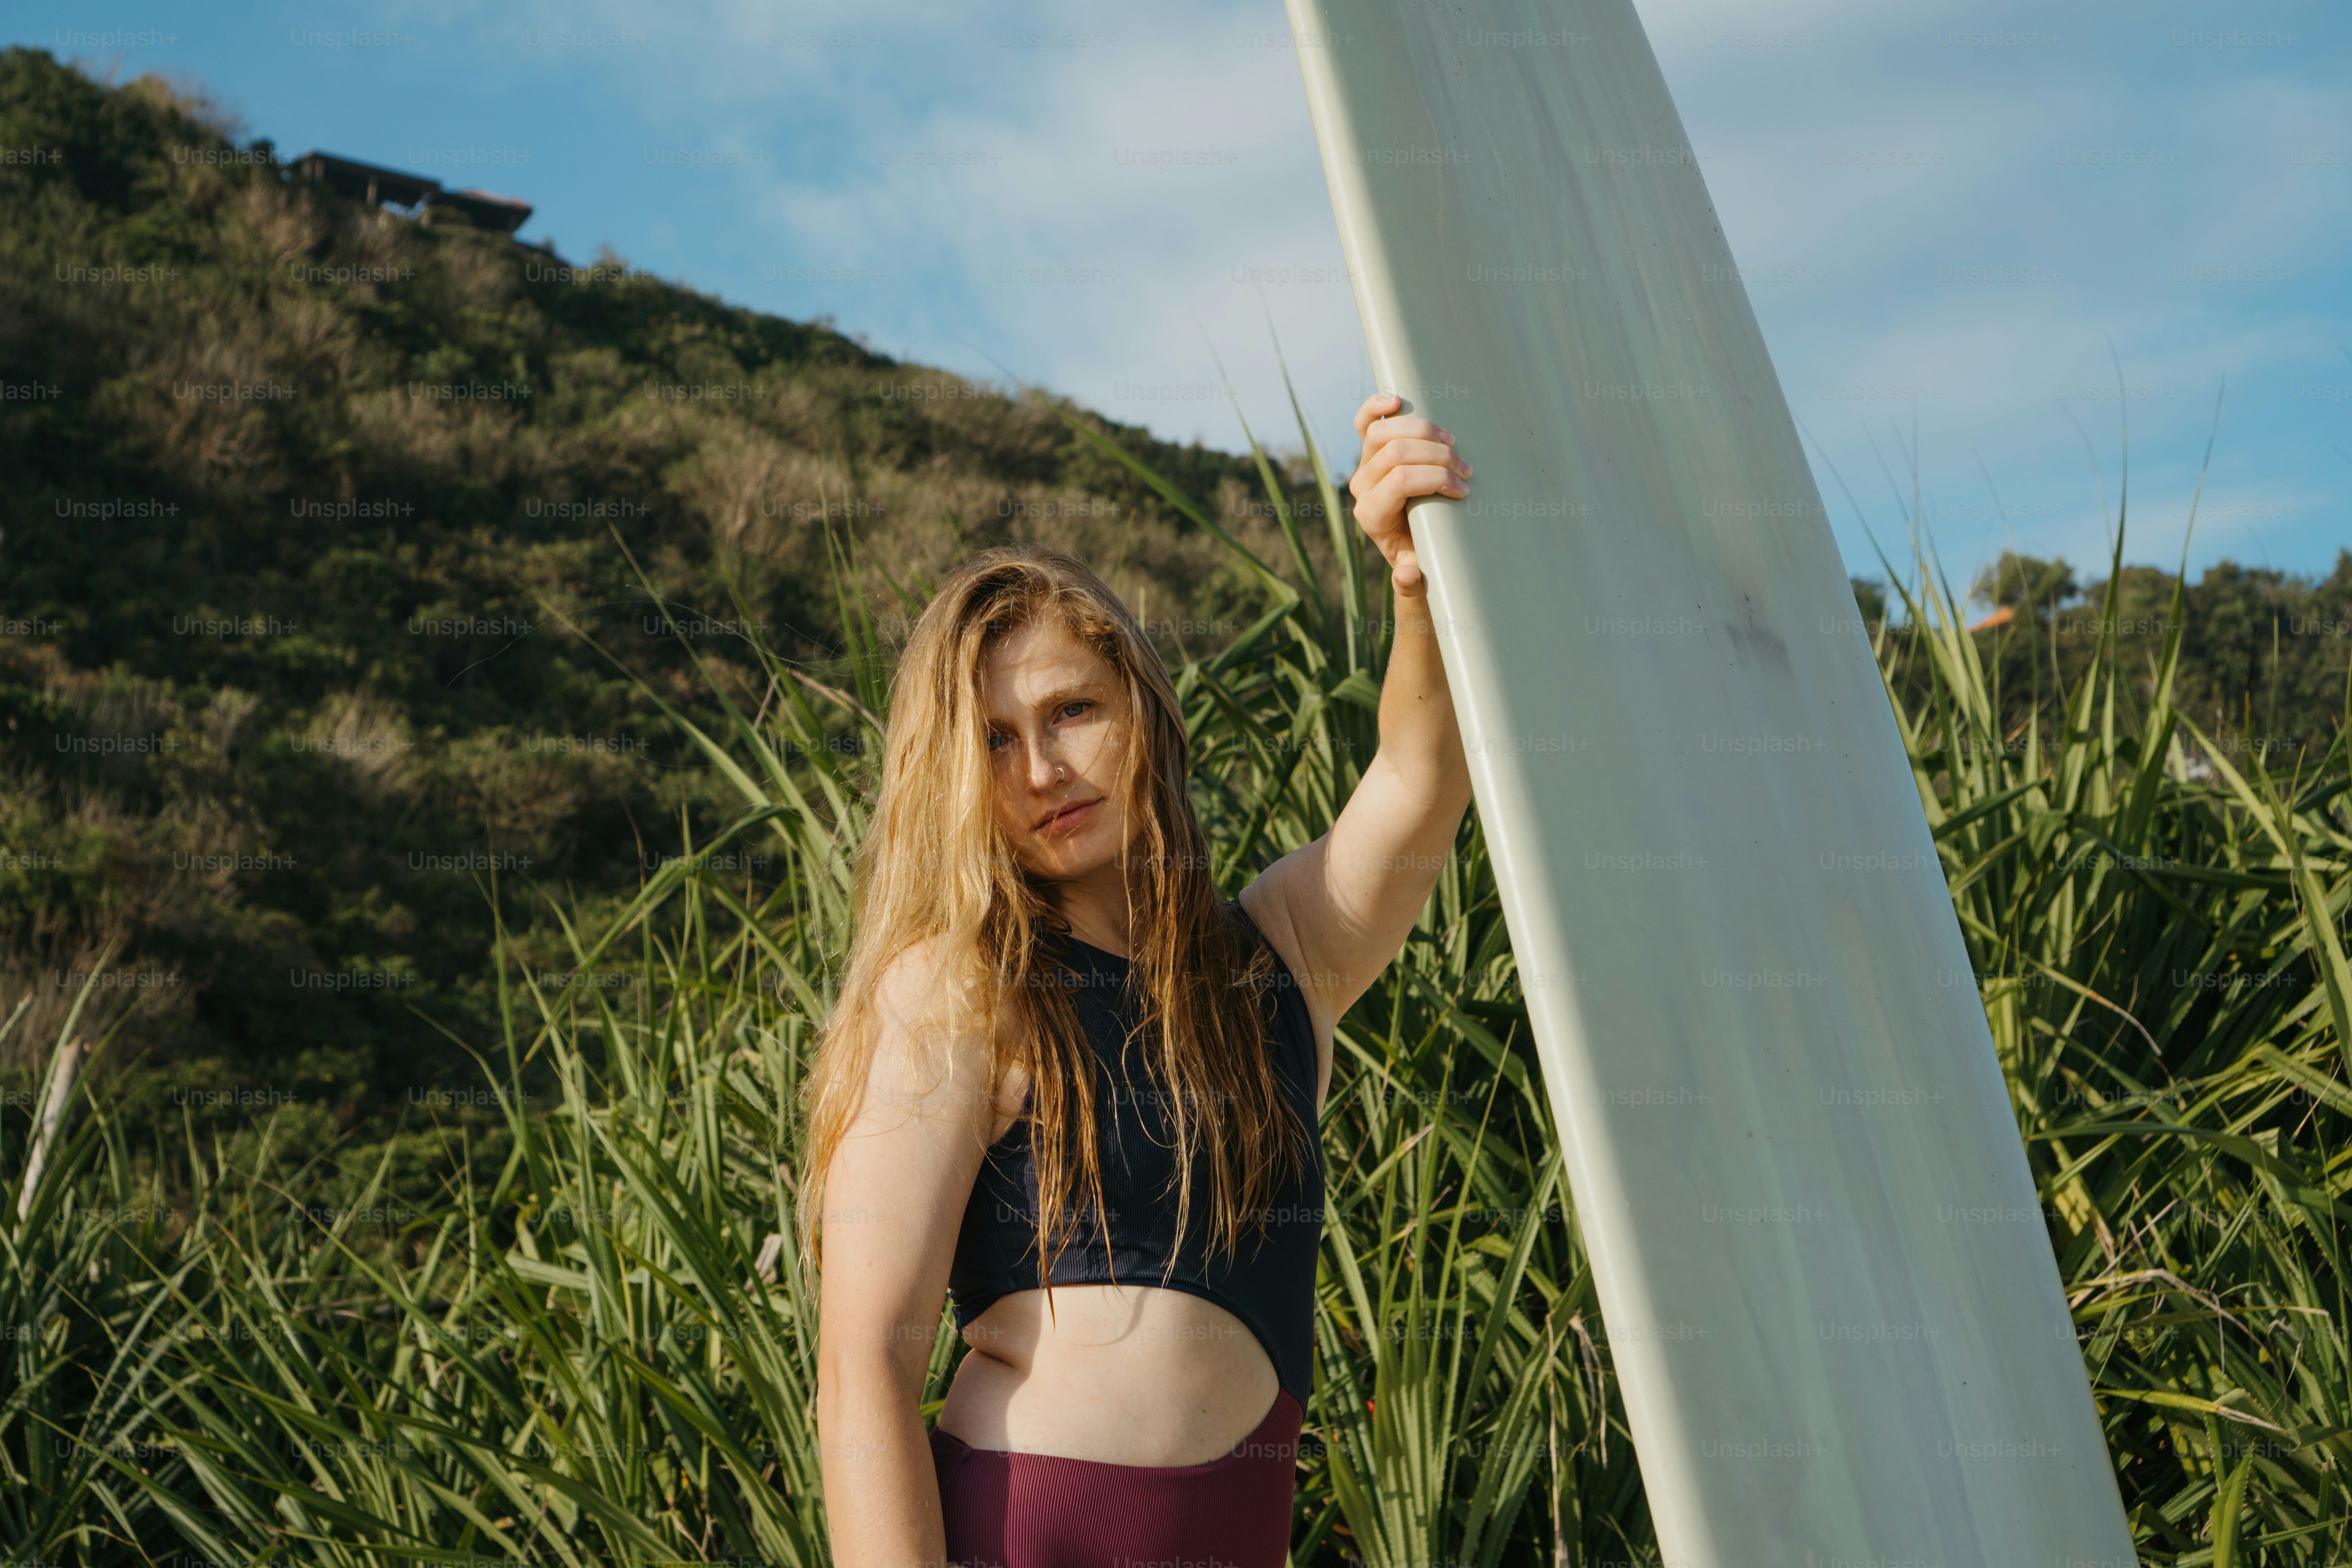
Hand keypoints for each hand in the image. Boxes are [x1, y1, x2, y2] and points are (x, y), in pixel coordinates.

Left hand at [1345, 392, 1468, 597]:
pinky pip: (1366, 421)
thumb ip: (1411, 584)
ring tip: (1452, 445)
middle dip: (1437, 457)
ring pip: (1383, 432)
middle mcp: (1362, 487)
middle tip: (1465, 470)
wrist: (1411, 547)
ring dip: (1424, 432)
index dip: (1435, 478)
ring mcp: (1364, 465)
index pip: (1400, 481)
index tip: (1463, 490)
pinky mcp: (1371, 449)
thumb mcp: (1419, 577)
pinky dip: (1378, 407)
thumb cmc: (1422, 558)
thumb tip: (1406, 576)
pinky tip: (1397, 400)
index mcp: (1371, 515)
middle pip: (1396, 453)